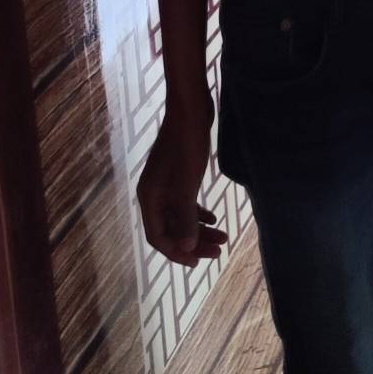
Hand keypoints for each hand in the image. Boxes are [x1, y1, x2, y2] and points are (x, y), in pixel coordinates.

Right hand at [137, 102, 227, 267]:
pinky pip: (185, 204)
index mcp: (149, 198)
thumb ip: (185, 215)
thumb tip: (187, 246)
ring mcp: (165, 185)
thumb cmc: (186, 144)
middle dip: (193, 242)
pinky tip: (214, 218)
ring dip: (200, 229)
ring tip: (223, 237)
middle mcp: (154, 194)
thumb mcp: (187, 183)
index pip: (158, 237)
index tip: (199, 262)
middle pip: (171, 229)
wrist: (190, 110)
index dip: (177, 252)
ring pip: (180, 217)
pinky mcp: (177, 176)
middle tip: (218, 251)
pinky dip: (199, 214)